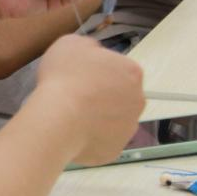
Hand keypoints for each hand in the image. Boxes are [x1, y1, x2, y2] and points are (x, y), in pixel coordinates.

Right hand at [32, 34, 144, 165]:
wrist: (58, 118)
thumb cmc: (65, 77)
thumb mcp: (70, 44)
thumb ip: (88, 48)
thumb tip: (93, 57)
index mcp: (132, 72)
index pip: (120, 69)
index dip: (99, 72)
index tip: (81, 76)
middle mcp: (138, 101)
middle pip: (121, 97)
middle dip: (103, 97)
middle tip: (77, 96)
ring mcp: (128, 129)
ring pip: (113, 121)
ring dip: (98, 118)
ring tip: (72, 117)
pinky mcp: (115, 151)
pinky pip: (102, 142)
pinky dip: (89, 139)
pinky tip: (72, 133)